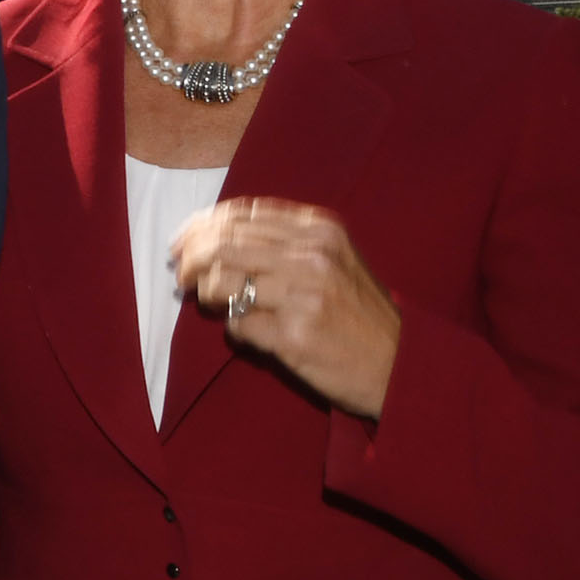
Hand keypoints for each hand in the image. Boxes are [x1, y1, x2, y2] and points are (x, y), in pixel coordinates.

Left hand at [171, 196, 401, 418]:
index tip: (183, 240)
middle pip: (223, 244)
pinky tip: (250, 331)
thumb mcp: (334, 259)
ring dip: (206, 293)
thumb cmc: (358, 311)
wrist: (400, 365)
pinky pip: (238, 324)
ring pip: (222, 282)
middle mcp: (313, 256)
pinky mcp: (295, 336)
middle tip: (180, 274)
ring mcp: (304, 296)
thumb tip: (213, 234)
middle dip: (190, 258)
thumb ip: (283, 240)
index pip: (242, 214)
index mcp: (321, 230)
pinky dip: (235, 328)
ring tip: (209, 301)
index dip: (202, 225)